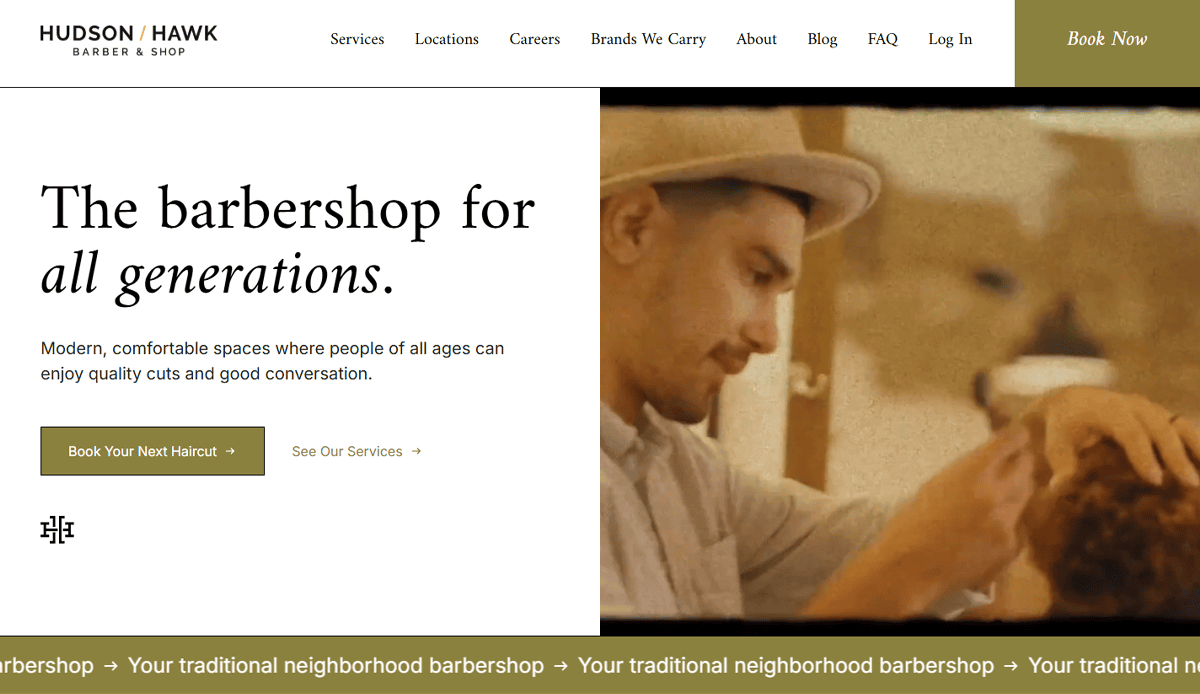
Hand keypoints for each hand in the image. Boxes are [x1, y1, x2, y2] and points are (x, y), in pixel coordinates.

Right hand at [803, 425, 1034, 618]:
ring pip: (1026, 498)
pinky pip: (1018, 528)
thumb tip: (988, 467)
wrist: (908, 568)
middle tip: (1017, 462)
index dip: (1017, 437)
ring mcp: (1007, 522)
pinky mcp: (1010, 548)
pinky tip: (990, 529)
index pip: (1010, 443)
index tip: (1020, 434)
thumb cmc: (909, 524)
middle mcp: (997, 493)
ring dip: (1017, 493)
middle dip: (1022, 464)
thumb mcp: (935, 486)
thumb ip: (967, 475)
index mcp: (973, 472)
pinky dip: (1009, 524)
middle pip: (1026, 469)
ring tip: (1001, 496)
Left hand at [1024, 387, 1199, 486]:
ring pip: (1180, 424)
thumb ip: (1061, 463)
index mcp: (1107, 409)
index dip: (1143, 454)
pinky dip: (1198, 445)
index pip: (1130, 431)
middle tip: (1191, 484)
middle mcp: (1133, 405)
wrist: (1073, 401)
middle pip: (1160, 427)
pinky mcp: (1163, 416)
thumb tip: (1058, 487)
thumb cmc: (1064, 428)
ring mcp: (1151, 409)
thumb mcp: (1056, 442)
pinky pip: (1185, 428)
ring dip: (1198, 448)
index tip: (1155, 480)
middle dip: (1176, 455)